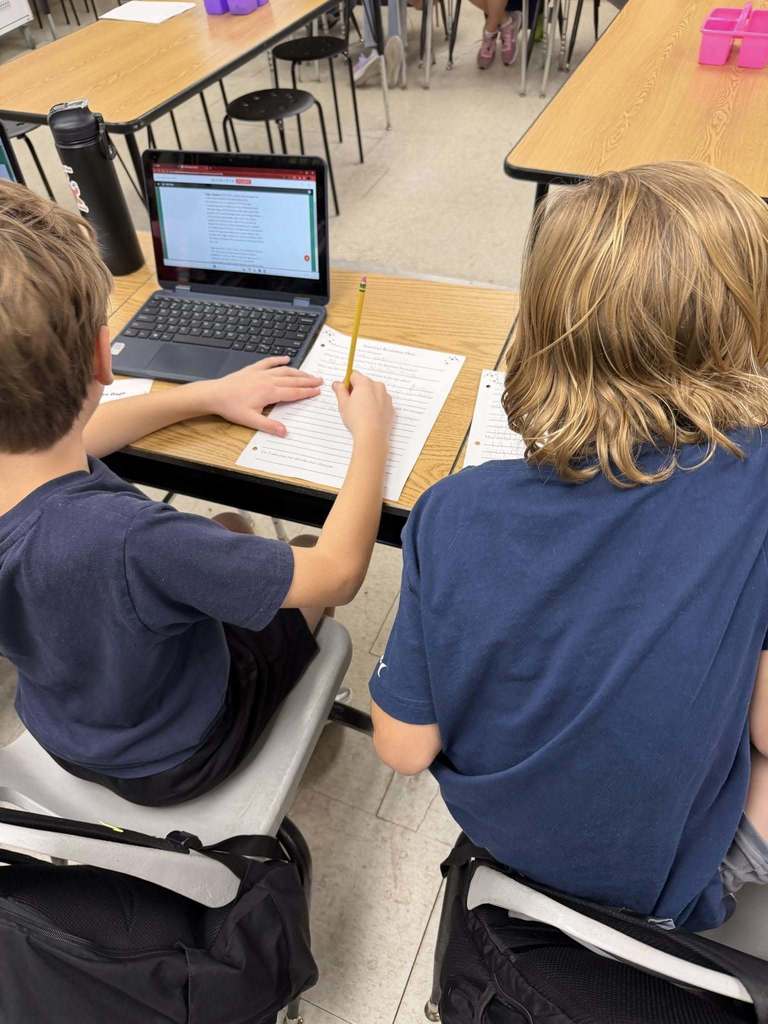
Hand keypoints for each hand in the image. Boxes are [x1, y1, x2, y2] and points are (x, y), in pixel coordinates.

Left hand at [194, 356, 322, 435]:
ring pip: (284, 371)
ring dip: (298, 372)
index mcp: (269, 392)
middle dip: (307, 380)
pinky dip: (278, 360)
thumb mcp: (251, 420)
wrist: (215, 394)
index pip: (293, 392)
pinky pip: (269, 362)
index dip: (307, 392)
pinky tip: (286, 358)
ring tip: (308, 373)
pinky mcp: (252, 369)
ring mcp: (260, 373)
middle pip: (292, 380)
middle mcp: (268, 380)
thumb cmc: (231, 407)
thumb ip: (269, 426)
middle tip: (320, 380)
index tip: (317, 391)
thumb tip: (285, 432)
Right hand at [332, 371, 393, 446]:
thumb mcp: (343, 403)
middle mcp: (378, 387)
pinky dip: (375, 407)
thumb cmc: (357, 419)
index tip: (344, 392)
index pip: (353, 375)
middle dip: (357, 391)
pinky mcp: (391, 408)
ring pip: (373, 393)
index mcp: (365, 383)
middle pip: (364, 383)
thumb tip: (337, 384)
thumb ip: (339, 390)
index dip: (346, 383)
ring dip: (367, 398)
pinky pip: (381, 403)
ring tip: (360, 413)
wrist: (372, 436)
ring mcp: (386, 397)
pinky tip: (369, 417)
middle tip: (350, 404)